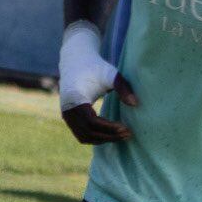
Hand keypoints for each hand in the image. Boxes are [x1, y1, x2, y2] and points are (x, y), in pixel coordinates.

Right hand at [57, 20, 135, 143]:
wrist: (76, 62)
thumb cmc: (95, 67)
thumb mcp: (111, 74)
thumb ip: (123, 88)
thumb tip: (135, 104)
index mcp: (75, 99)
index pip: (92, 122)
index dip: (109, 128)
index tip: (126, 128)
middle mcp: (67, 109)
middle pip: (88, 132)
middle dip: (109, 136)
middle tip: (128, 134)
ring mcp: (66, 115)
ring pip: (84, 136)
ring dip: (104, 139)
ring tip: (122, 135)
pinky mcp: (68, 118)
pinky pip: (82, 134)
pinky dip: (96, 137)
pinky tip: (112, 134)